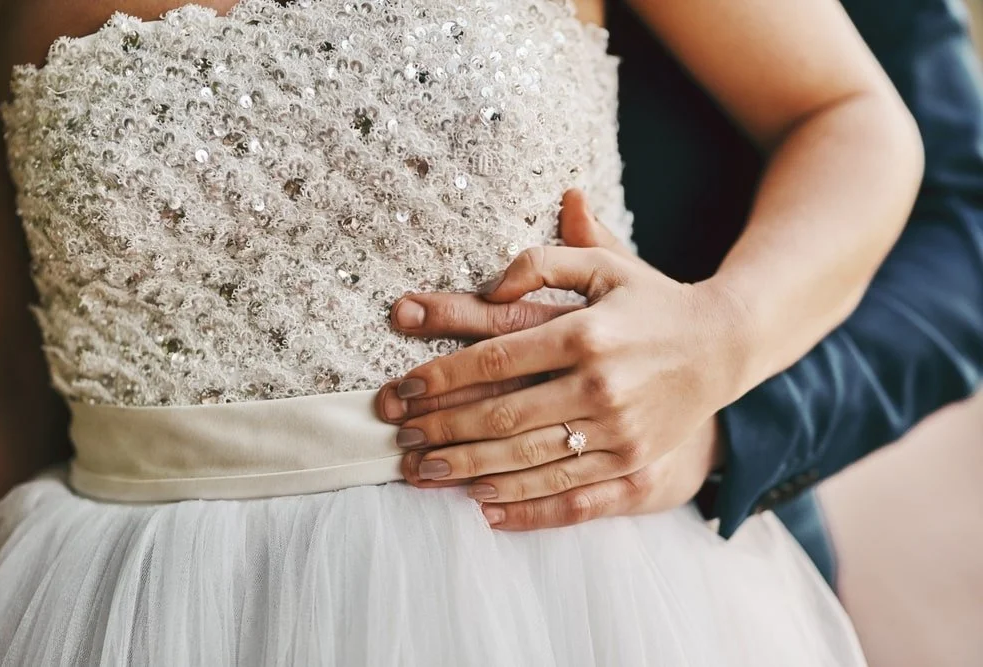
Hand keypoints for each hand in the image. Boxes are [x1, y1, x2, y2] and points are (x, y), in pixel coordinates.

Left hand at [376, 190, 750, 525]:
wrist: (724, 345)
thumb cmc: (652, 301)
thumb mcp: (605, 264)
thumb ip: (545, 260)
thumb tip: (491, 280)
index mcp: (586, 333)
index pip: (495, 359)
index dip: (441, 377)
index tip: (403, 389)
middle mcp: (601, 385)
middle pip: (503, 417)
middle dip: (443, 431)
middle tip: (400, 439)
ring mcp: (619, 432)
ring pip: (529, 462)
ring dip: (469, 471)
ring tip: (423, 474)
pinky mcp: (634, 465)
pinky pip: (573, 495)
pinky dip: (526, 506)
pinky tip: (485, 508)